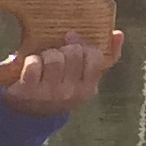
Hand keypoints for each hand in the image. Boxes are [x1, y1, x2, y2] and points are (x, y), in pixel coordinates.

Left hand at [0, 29, 122, 115]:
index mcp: (88, 88)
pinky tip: (31, 65)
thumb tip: (118, 34)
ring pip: (54, 58)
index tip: (72, 42)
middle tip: (56, 54)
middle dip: (63, 48)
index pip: (95, 57)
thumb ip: (105, 57)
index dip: (83, 45)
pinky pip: (34, 65)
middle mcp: (71, 93)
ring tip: (43, 60)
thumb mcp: (83, 77)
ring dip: (46, 54)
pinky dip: (31, 60)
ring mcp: (50, 94)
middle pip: (74, 53)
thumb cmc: (60, 86)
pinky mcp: (28, 91)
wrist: (28, 111)